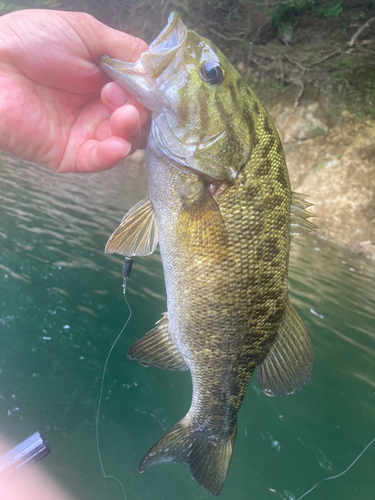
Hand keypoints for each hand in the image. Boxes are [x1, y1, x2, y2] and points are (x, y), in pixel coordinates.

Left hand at [0, 9, 149, 172]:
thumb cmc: (31, 42)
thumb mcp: (86, 33)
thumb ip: (126, 51)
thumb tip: (157, 70)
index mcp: (104, 81)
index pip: (141, 95)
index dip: (149, 93)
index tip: (146, 84)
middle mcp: (98, 108)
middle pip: (138, 121)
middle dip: (139, 111)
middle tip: (117, 95)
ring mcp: (85, 133)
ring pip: (125, 142)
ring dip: (130, 130)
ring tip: (121, 114)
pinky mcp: (69, 154)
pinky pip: (98, 161)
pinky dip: (112, 155)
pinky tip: (118, 144)